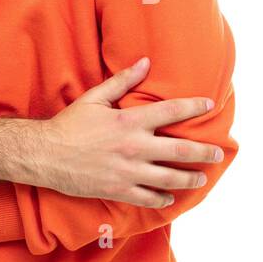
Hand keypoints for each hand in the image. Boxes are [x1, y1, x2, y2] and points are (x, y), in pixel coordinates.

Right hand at [35, 56, 223, 207]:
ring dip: (189, 179)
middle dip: (204, 152)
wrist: (45, 155)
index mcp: (130, 122)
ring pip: (170, 178)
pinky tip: (169, 197)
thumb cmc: (70, 124)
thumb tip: (145, 62)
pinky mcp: (118, 190)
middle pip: (181, 150)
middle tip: (217, 153)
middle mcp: (134, 147)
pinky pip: (148, 198)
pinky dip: (162, 199)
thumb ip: (123, 82)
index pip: (172, 111)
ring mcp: (128, 172)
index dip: (194, 107)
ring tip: (200, 179)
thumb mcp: (95, 98)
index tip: (209, 105)